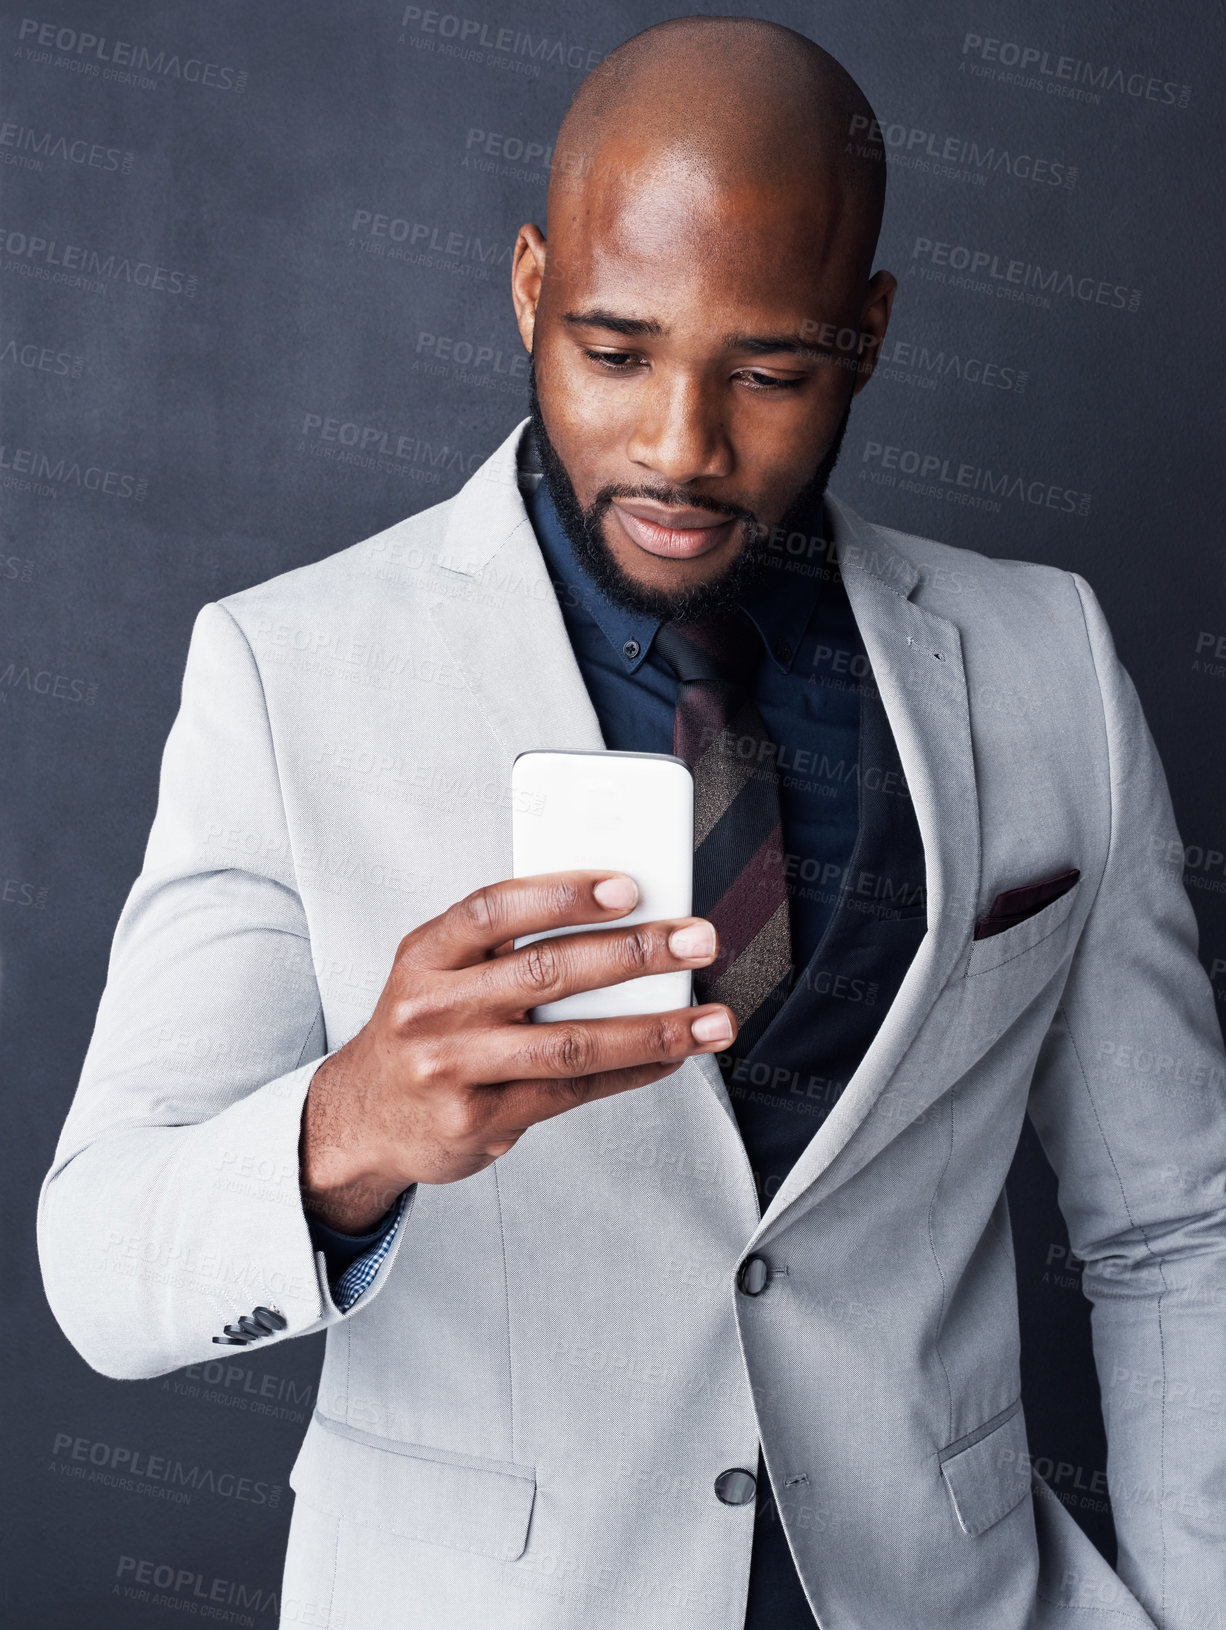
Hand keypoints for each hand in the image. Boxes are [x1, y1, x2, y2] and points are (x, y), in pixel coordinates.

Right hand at [300, 870, 735, 1229]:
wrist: (365, 1117)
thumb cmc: (425, 1028)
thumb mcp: (441, 972)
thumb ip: (506, 948)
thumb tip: (619, 919)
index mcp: (426, 954)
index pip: (496, 909)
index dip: (563, 893)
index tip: (628, 886)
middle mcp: (432, 1008)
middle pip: (546, 972)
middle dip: (634, 953)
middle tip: (696, 941)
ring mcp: (453, 1067)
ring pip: (570, 1042)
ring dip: (653, 1028)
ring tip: (711, 1020)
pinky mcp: (479, 1118)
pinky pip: (572, 1090)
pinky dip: (632, 1071)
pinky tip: (671, 1055)